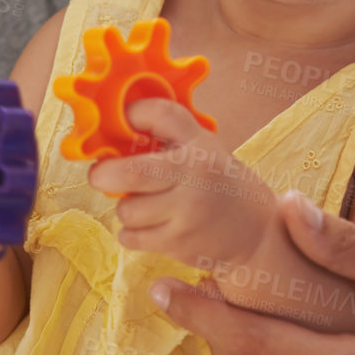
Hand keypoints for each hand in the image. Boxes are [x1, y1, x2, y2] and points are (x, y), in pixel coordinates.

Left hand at [87, 98, 276, 271]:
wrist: (254, 231)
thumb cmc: (217, 183)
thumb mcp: (203, 149)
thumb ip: (166, 136)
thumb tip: (113, 128)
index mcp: (200, 144)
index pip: (161, 114)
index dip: (132, 112)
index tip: (121, 120)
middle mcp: (195, 174)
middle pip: (130, 172)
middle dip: (103, 174)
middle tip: (100, 175)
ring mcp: (187, 211)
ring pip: (127, 210)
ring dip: (126, 208)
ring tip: (141, 205)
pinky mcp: (179, 242)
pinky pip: (131, 236)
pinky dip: (131, 232)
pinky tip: (148, 226)